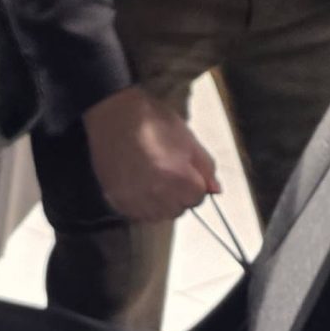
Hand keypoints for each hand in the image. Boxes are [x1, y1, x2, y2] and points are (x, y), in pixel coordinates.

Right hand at [83, 86, 219, 223]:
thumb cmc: (154, 122)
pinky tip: (138, 186)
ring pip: (157, 216)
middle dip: (178, 196)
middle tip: (168, 174)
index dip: (194, 184)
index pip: (198, 198)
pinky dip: (141, 205)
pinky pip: (137, 214)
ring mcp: (135, 200)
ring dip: (160, 203)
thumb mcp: (188, 140)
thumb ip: (205, 167)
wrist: (114, 115)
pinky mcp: (117, 200)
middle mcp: (157, 195)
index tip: (185, 171)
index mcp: (179, 179)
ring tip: (153, 181)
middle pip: (178, 210)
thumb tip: (215, 190)